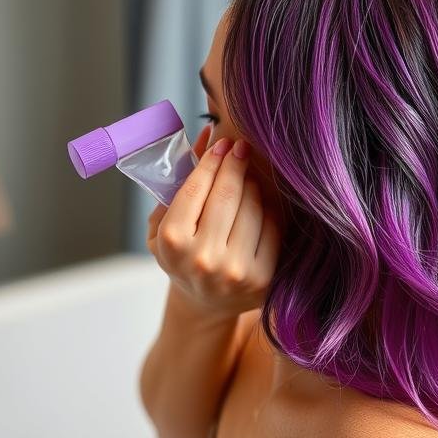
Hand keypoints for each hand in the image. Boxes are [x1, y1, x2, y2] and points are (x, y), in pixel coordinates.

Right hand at [146, 124, 280, 322]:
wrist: (205, 303)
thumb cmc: (182, 254)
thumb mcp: (165, 222)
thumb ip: (180, 180)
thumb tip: (208, 134)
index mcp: (171, 243)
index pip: (195, 188)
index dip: (212, 160)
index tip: (222, 144)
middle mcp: (203, 259)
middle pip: (228, 194)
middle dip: (236, 164)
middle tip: (241, 148)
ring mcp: (236, 272)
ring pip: (253, 208)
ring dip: (252, 185)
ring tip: (247, 177)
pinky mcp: (263, 279)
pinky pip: (272, 228)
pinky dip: (268, 210)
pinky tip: (260, 203)